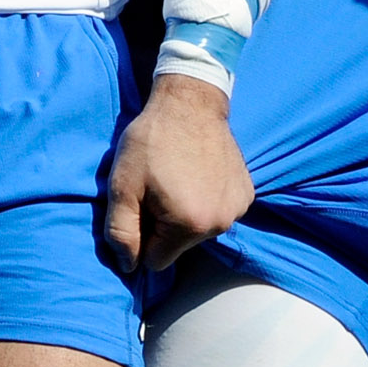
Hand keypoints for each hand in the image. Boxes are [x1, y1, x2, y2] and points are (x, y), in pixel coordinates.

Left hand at [103, 74, 252, 273]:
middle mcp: (221, 223)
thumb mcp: (122, 186)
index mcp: (189, 225)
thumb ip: (121, 232)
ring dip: (186, 214)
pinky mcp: (246, 194)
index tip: (143, 204)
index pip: (156, 260)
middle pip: (179, 246)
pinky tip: (199, 173)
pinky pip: (218, 213)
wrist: (190, 101)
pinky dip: (207, 200)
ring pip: (199, 231)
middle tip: (160, 188)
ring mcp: (238, 208)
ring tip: (179, 178)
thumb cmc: (151, 142)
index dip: (143, 235)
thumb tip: (129, 266)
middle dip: (165, 225)